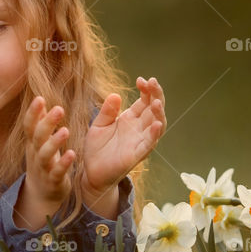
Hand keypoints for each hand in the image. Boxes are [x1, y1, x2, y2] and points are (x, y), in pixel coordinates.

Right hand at [23, 96, 75, 208]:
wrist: (41, 194)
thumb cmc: (43, 161)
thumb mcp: (39, 141)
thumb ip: (40, 121)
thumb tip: (40, 98)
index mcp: (33, 142)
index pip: (29, 125)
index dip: (32, 112)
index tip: (39, 98)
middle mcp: (35, 153)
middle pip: (37, 137)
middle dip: (46, 123)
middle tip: (59, 109)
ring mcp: (43, 168)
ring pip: (45, 154)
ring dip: (54, 142)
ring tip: (66, 130)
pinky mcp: (53, 180)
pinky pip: (57, 171)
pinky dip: (63, 163)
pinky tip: (72, 154)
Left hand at [81, 77, 165, 200]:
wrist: (91, 172)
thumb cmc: (97, 148)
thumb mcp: (99, 125)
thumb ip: (107, 111)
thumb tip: (116, 94)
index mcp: (130, 119)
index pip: (144, 101)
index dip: (146, 90)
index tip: (141, 80)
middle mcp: (138, 129)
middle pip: (154, 109)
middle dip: (156, 95)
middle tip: (153, 82)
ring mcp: (139, 141)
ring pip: (157, 126)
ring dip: (159, 113)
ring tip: (157, 101)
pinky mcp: (136, 155)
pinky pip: (149, 144)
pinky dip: (154, 134)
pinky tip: (157, 124)